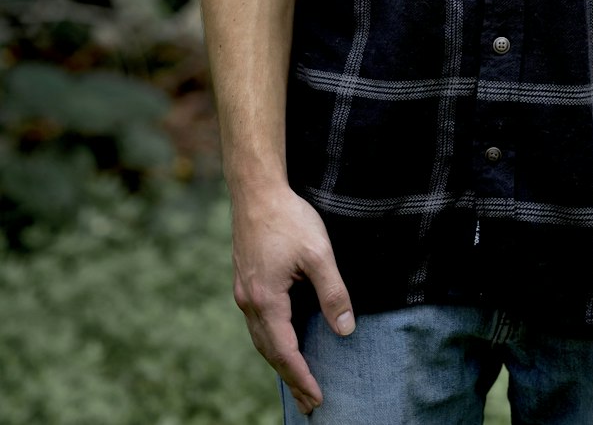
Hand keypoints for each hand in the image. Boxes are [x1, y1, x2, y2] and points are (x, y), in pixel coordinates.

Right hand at [231, 183, 355, 415]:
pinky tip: (283, 342)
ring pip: (261, 339)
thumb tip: (345, 330)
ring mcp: (244, 292)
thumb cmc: (288, 217)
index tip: (318, 397)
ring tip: (298, 380)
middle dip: (292, 378)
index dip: (302, 376)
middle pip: (270, 352)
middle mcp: (249, 302)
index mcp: (266, 300)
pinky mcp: (246, 281)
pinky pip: (257, 323)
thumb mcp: (319, 253)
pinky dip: (272, 341)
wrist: (256, 190)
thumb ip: (333, 293)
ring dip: (280, 362)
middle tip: (310, 404)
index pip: (285, 351)